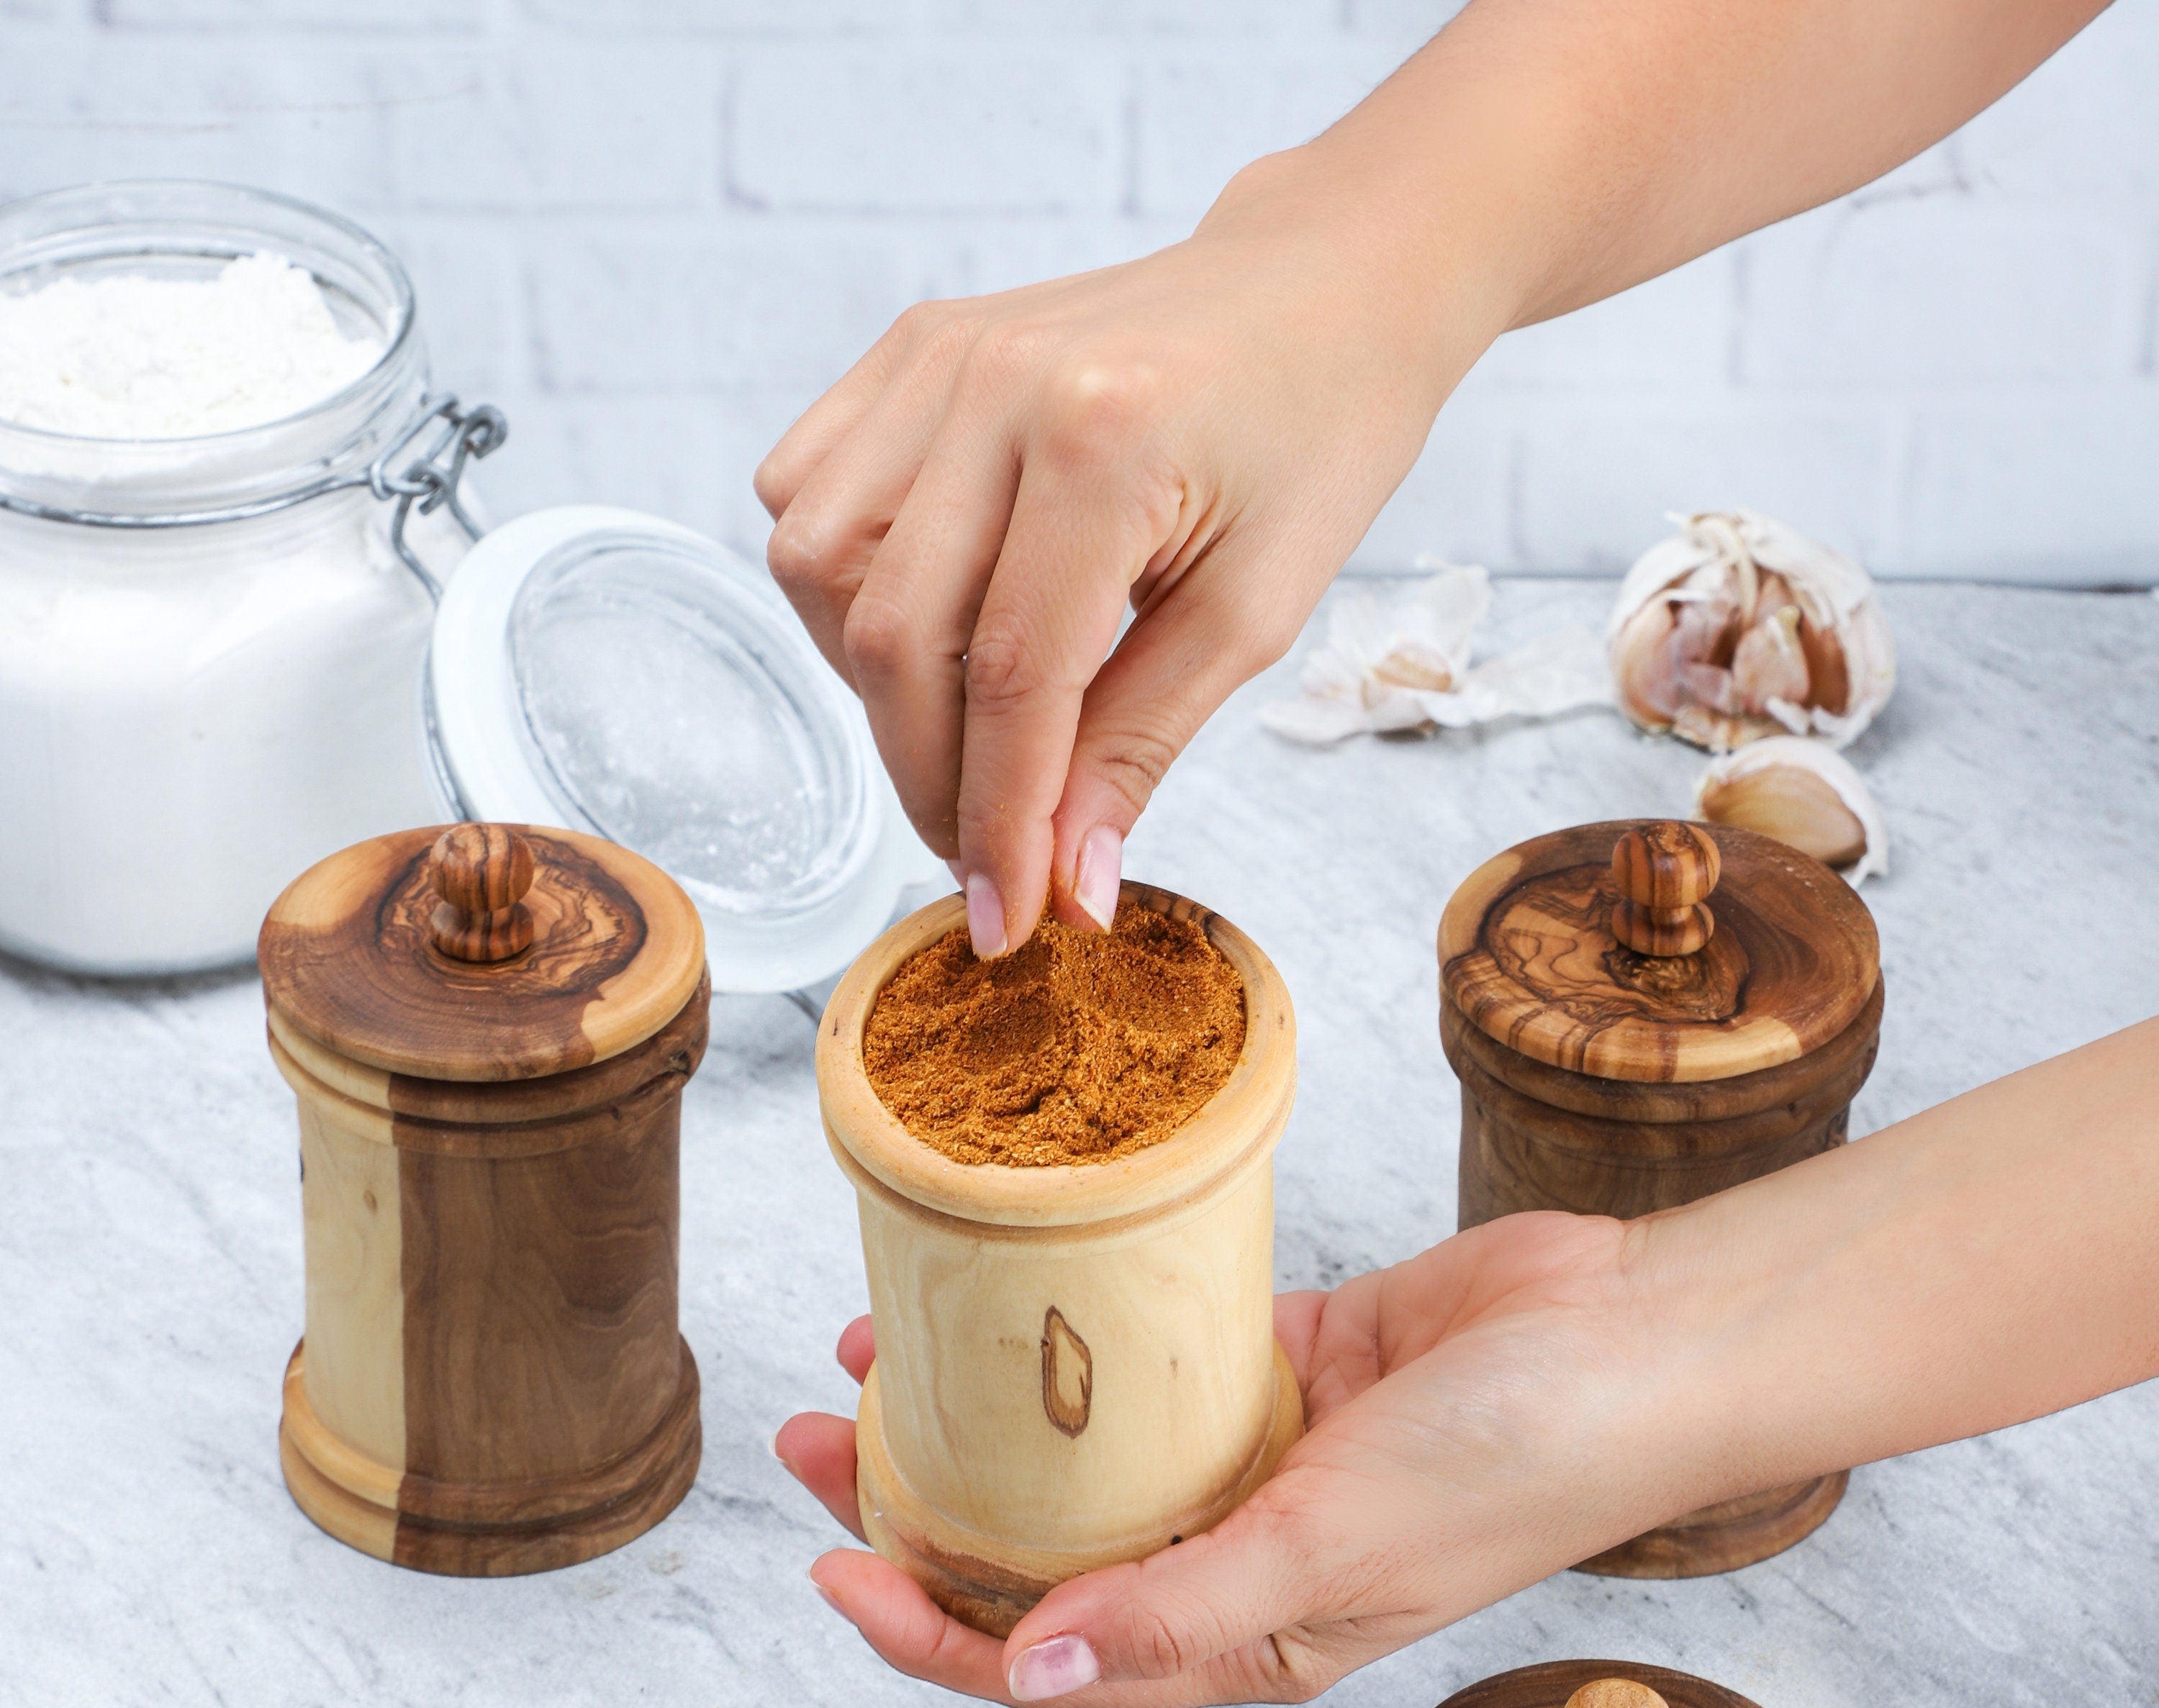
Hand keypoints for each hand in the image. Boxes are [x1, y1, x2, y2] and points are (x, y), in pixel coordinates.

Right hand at [755, 146, 1502, 956]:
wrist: (1324, 287)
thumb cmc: (1317, 438)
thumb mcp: (1257, 612)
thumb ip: (1140, 748)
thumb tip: (1062, 888)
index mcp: (1106, 445)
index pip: (1010, 681)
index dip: (997, 821)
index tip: (1009, 922)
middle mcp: (997, 385)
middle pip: (894, 638)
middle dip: (931, 779)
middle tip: (986, 853)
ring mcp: (940, 356)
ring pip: (819, 567)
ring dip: (875, 687)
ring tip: (964, 730)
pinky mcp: (912, 348)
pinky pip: (807, 491)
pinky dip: (840, 586)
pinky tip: (923, 625)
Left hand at [776, 1210, 1714, 1707]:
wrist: (1635, 1336)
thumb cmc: (1517, 1463)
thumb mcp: (1334, 1551)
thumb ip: (1180, 1609)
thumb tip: (1025, 1676)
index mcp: (1243, 1635)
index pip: (1048, 1657)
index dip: (927, 1626)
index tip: (830, 1563)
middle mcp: (1234, 1553)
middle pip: (1038, 1550)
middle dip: (915, 1510)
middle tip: (810, 1444)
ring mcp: (1255, 1453)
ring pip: (1079, 1451)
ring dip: (980, 1415)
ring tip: (874, 1355)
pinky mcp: (1277, 1360)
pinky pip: (1149, 1355)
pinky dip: (1074, 1334)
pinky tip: (1009, 1293)